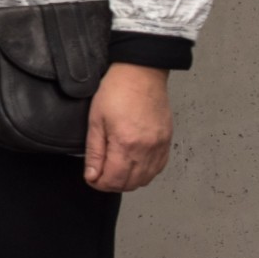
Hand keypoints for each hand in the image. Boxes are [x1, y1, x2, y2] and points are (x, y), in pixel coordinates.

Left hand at [84, 63, 171, 192]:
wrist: (141, 73)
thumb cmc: (116, 91)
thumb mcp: (95, 120)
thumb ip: (94, 151)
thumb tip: (92, 175)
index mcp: (126, 144)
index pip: (114, 180)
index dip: (99, 183)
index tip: (91, 178)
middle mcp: (147, 150)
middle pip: (131, 183)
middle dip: (112, 184)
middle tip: (100, 174)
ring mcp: (160, 147)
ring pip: (146, 179)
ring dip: (129, 180)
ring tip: (114, 169)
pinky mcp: (167, 142)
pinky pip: (158, 168)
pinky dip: (145, 172)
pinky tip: (133, 165)